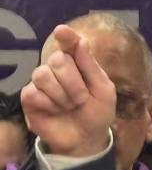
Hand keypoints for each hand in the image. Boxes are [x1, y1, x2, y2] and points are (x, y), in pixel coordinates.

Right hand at [21, 25, 115, 156]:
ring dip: (61, 95)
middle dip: (74, 82)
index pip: (70, 44)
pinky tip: (55, 111)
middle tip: (81, 99)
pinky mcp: (29, 98)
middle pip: (58, 59)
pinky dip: (48, 104)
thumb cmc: (97, 111)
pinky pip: (32, 93)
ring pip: (43, 75)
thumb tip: (82, 41)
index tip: (61, 31)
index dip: (66, 37)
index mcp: (79, 62)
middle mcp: (58, 68)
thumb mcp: (103, 90)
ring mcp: (42, 82)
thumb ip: (91, 67)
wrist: (86, 138)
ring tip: (70, 106)